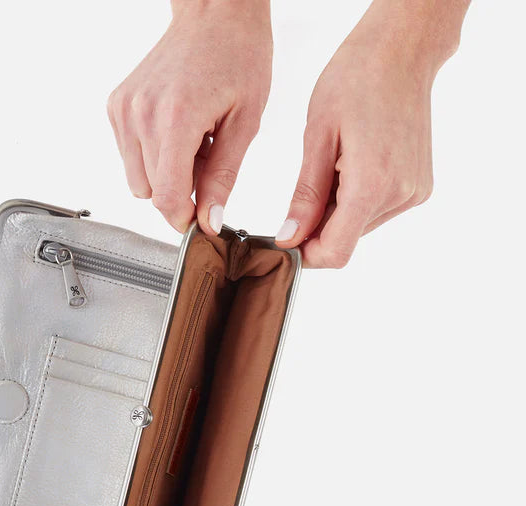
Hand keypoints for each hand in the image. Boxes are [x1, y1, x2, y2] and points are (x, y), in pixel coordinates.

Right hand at [107, 0, 271, 234]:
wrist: (214, 11)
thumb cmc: (238, 56)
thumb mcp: (245, 123)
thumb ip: (223, 177)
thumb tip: (210, 221)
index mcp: (176, 117)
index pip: (166, 197)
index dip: (183, 217)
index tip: (199, 220)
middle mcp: (141, 113)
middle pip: (151, 192)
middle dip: (179, 191)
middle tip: (206, 160)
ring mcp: (123, 109)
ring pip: (137, 180)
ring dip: (164, 174)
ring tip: (191, 142)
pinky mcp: (116, 106)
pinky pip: (129, 157)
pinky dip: (152, 155)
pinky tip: (174, 130)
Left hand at [276, 1, 463, 267]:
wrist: (401, 51)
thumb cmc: (355, 80)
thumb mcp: (317, 138)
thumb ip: (306, 196)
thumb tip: (290, 239)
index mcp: (372, 185)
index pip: (335, 252)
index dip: (306, 254)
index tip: (285, 239)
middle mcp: (400, 195)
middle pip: (346, 240)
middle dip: (318, 227)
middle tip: (306, 189)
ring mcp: (413, 192)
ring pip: (360, 227)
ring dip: (337, 213)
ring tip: (334, 168)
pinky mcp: (420, 187)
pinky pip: (377, 211)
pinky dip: (356, 200)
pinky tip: (352, 166)